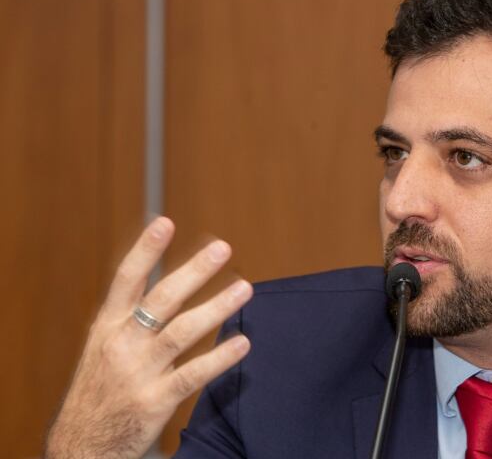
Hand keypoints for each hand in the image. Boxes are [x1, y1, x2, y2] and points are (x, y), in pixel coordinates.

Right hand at [45, 217, 251, 458]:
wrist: (80, 447)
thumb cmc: (98, 393)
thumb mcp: (103, 350)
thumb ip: (133, 322)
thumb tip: (171, 289)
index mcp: (107, 327)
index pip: (126, 280)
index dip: (145, 250)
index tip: (165, 222)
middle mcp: (121, 344)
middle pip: (161, 300)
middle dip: (193, 271)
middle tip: (222, 248)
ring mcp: (138, 373)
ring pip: (182, 332)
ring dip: (216, 307)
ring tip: (245, 289)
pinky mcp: (154, 401)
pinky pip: (193, 374)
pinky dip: (220, 357)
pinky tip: (243, 343)